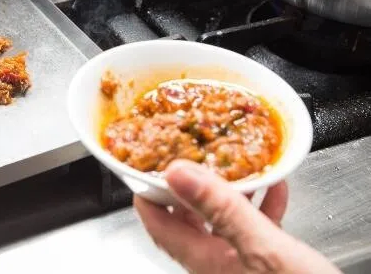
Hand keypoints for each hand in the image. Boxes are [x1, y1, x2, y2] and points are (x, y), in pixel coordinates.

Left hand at [134, 160, 341, 273]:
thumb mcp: (262, 247)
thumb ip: (221, 209)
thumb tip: (177, 174)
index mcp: (205, 260)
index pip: (158, 224)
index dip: (146, 193)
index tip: (144, 164)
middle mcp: (217, 263)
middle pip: (188, 218)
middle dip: (188, 186)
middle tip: (189, 157)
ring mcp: (240, 264)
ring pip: (222, 220)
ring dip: (228, 191)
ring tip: (236, 164)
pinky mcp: (267, 264)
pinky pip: (255, 228)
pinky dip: (262, 205)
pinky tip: (275, 188)